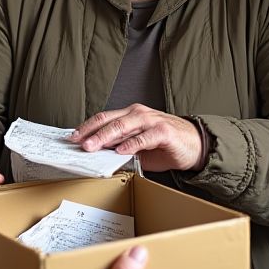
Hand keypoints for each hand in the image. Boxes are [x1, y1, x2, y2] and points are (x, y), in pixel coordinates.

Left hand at [70, 105, 203, 172]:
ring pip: (123, 126)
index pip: (103, 118)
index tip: (72, 137)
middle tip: (77, 142)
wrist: (195, 145)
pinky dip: (131, 144)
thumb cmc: (165, 145)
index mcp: (130, 115)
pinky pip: (144, 137)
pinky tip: (121, 151)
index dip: (86, 127)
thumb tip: (99, 154)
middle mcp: (138, 114)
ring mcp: (151, 121)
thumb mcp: (138, 147)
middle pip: (109, 120)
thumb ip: (120, 147)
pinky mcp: (164, 131)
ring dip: (105, 136)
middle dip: (91, 131)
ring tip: (93, 146)